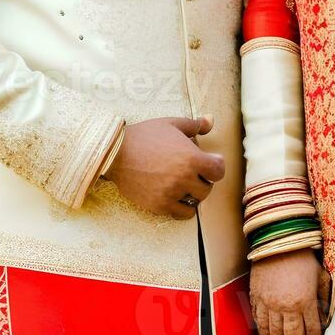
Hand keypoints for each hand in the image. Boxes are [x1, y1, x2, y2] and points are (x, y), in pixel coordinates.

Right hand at [104, 115, 224, 218]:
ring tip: (184, 182)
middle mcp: (184, 178)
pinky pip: (183, 214)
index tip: (210, 161)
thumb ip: (194, 124)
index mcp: (191, 158)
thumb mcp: (172, 124)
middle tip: (193, 171)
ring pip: (197, 201)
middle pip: (208, 187)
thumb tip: (211, 120)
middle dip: (204, 178)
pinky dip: (184, 206)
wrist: (116, 153)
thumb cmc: (146, 135)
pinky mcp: (159, 205)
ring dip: (194, 192)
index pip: (218, 170)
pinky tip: (177, 195)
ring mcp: (172, 194)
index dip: (216, 165)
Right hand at [250, 249, 330, 334]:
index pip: (311, 333)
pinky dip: (264, 332)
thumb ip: (323, 298)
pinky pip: (258, 322)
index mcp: (304, 300)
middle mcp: (285, 305)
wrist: (279, 238)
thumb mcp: (320, 275)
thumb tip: (324, 317)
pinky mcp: (256, 297)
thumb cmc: (301, 255)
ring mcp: (269, 303)